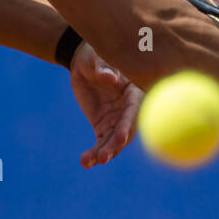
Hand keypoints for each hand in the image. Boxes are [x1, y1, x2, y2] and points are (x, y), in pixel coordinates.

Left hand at [68, 42, 141, 167]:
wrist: (84, 61)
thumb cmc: (94, 56)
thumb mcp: (97, 59)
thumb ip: (104, 70)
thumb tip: (110, 77)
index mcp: (133, 92)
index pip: (133, 111)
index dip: (128, 124)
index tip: (120, 137)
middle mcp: (128, 109)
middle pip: (125, 131)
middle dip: (115, 146)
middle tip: (104, 157)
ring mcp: (116, 120)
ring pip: (113, 142)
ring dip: (104, 153)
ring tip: (89, 162)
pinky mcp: (103, 126)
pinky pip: (101, 143)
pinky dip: (94, 153)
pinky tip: (85, 162)